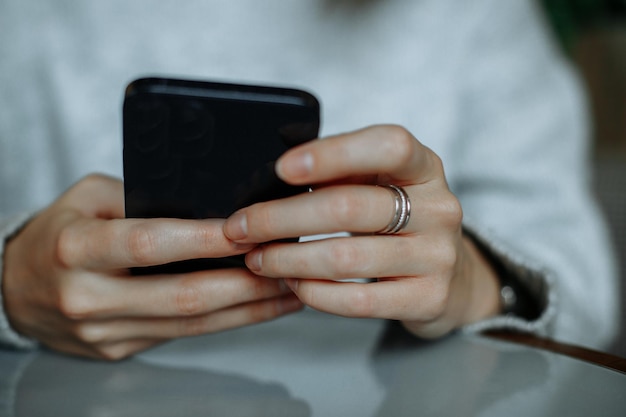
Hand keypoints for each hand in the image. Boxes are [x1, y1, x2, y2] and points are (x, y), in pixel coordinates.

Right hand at [3, 174, 301, 359]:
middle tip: (288, 265)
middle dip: (245, 283)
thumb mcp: (89, 197)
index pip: (150, 243)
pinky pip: (183, 335)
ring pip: (191, 324)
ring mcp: (105, 331)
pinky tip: (256, 307)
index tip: (249, 232)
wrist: (15, 288)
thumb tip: (208, 206)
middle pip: (183, 295)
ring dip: (248, 308)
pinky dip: (226, 320)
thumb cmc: (59, 233)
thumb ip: (142, 197)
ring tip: (290, 290)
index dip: (204, 240)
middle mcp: (90, 296)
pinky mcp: (120, 348)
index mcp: (78, 248)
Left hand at [224, 125, 500, 337]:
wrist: (450, 277)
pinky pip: (359, 300)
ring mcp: (437, 256)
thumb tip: (270, 176)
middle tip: (239, 228)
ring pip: (347, 257)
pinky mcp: (428, 298)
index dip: (335, 153)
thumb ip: (340, 172)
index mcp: (424, 167)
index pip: (389, 145)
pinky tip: (292, 284)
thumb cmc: (398, 221)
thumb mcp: (380, 185)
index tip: (282, 168)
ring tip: (256, 259)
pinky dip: (315, 293)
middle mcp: (439, 208)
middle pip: (350, 207)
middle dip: (282, 218)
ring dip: (288, 259)